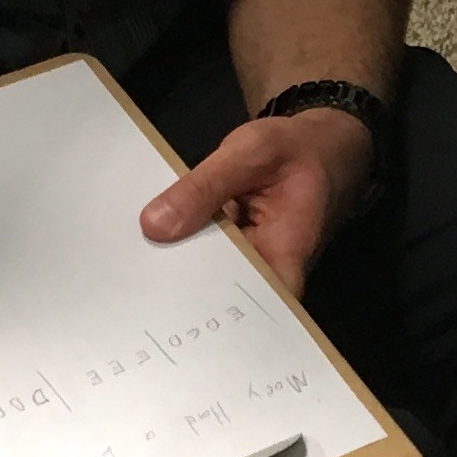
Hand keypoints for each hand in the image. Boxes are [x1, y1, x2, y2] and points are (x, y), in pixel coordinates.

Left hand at [143, 108, 373, 296]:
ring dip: (177, 267)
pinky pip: (208, 255)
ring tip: (132, 269)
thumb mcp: (249, 154)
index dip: (208, 312)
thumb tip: (153, 227)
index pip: (248, 305)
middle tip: (132, 286)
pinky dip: (184, 246)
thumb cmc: (298, 149)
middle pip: (222, 294)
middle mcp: (270, 270)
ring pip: (210, 274)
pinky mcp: (237, 250)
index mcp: (284, 255)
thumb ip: (203, 188)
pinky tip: (148, 244)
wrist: (324, 145)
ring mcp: (252, 262)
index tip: (165, 310)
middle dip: (179, 290)